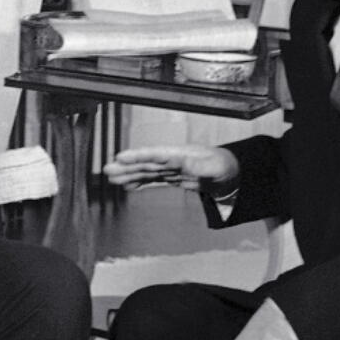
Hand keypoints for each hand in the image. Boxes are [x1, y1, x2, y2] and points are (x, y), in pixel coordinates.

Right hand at [104, 144, 238, 192]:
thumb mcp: (216, 166)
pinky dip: (140, 183)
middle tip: (107, 169)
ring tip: (111, 178)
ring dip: (128, 174)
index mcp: (181, 154)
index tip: (121, 156)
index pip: (156, 154)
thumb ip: (200, 165)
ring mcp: (172, 169)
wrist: (232, 174)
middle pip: (146, 163)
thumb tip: (183, 161)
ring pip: (146, 171)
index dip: (138, 155)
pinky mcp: (173, 177)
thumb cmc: (226, 167)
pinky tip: (128, 186)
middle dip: (127, 166)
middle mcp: (173, 160)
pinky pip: (153, 180)